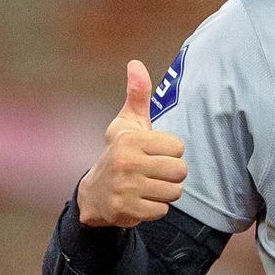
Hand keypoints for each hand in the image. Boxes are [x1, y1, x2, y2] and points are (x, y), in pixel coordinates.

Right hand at [77, 60, 187, 227]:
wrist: (94, 194)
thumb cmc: (120, 152)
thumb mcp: (127, 123)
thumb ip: (137, 95)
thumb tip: (135, 63)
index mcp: (131, 140)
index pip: (179, 148)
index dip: (170, 151)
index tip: (153, 152)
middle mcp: (126, 163)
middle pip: (180, 171)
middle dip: (172, 173)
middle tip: (153, 171)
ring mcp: (125, 189)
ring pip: (175, 192)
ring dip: (165, 191)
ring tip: (147, 185)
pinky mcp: (126, 211)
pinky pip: (163, 210)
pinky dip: (155, 207)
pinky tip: (140, 200)